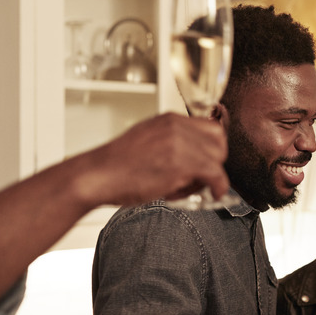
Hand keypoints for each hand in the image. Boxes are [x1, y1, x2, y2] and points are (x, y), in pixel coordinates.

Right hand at [79, 112, 229, 206]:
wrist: (96, 176)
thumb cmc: (117, 166)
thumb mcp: (148, 140)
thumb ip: (172, 141)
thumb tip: (196, 155)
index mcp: (169, 119)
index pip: (211, 127)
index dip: (213, 148)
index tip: (209, 162)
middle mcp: (176, 127)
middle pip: (219, 142)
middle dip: (214, 162)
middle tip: (198, 177)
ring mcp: (179, 144)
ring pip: (218, 159)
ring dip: (209, 177)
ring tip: (185, 187)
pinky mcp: (181, 164)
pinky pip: (216, 175)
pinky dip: (219, 187)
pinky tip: (213, 195)